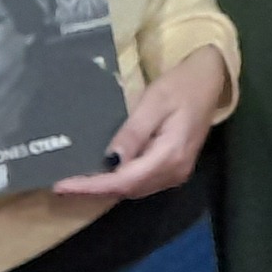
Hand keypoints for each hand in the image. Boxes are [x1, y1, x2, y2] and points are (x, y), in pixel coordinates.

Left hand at [55, 46, 227, 199]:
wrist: (210, 81)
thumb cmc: (181, 86)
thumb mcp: (154, 102)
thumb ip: (133, 132)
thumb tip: (110, 160)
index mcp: (170, 156)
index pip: (124, 181)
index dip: (92, 186)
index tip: (63, 185)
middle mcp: (174, 172)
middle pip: (128, 190)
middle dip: (94, 190)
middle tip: (61, 185)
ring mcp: (175, 173)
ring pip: (133, 189)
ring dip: (104, 188)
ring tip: (75, 182)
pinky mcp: (173, 168)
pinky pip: (141, 182)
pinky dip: (118, 182)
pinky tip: (101, 174)